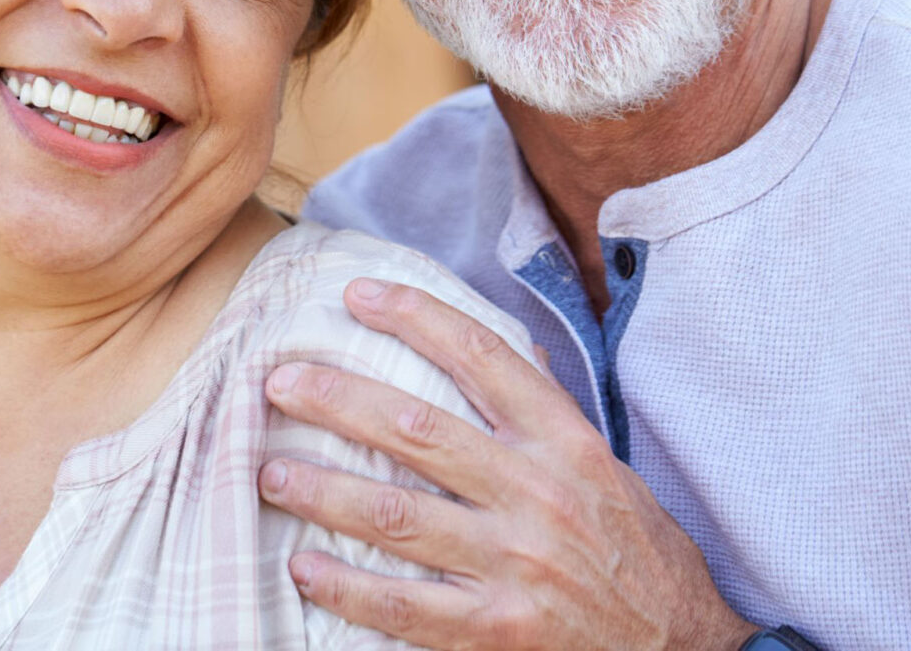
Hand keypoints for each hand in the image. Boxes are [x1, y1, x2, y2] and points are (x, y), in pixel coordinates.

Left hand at [258, 279, 755, 649]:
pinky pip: (406, 606)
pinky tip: (303, 567)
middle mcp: (537, 496)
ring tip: (269, 470)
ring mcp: (516, 566)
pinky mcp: (499, 632)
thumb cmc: (641, 556)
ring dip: (323, 488)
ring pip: (396, 515)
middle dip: (339, 399)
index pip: (483, 358)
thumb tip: (507, 346)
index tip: (357, 294)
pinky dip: (348, 588)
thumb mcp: (608, 470)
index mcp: (566, 445)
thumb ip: (550, 413)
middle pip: (417, 429)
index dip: (416, 317)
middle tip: (280, 380)